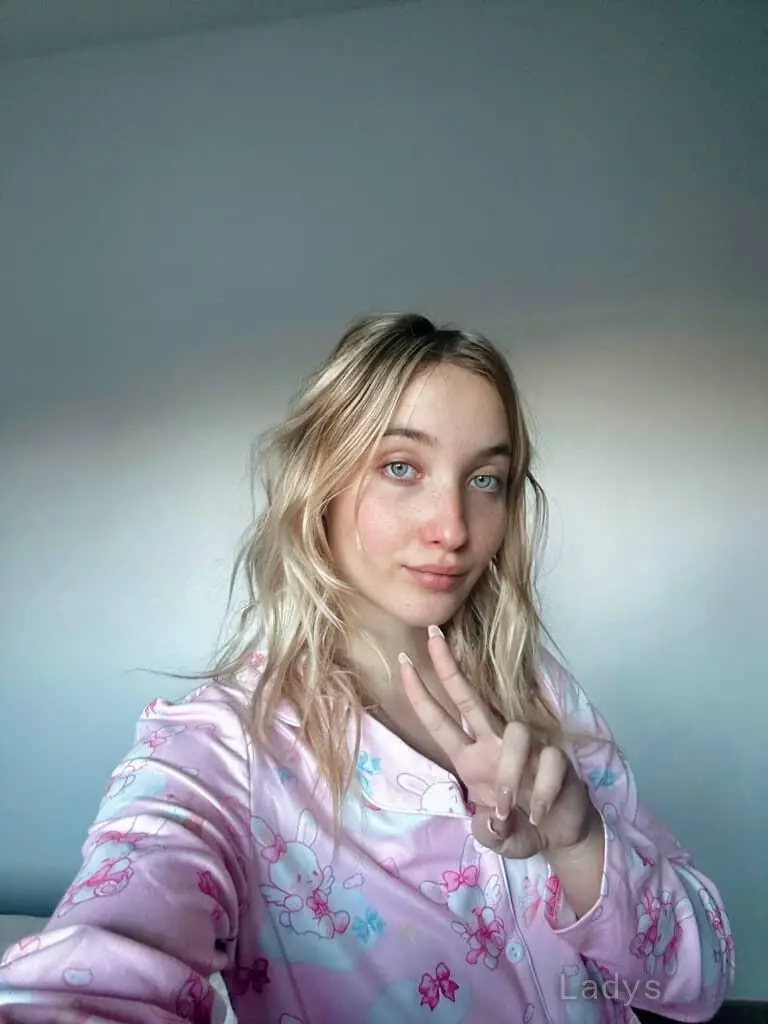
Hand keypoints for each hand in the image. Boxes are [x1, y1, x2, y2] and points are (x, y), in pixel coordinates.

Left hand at [399, 626, 599, 859]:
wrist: (562, 836)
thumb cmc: (521, 826)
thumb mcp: (496, 837)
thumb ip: (489, 831)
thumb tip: (493, 820)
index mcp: (470, 758)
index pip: (439, 720)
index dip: (420, 693)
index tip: (400, 660)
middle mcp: (494, 745)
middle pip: (469, 699)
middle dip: (450, 668)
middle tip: (432, 637)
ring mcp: (528, 748)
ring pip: (516, 733)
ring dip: (510, 772)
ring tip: (508, 808)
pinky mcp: (557, 759)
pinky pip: (548, 764)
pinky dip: (541, 792)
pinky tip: (539, 814)